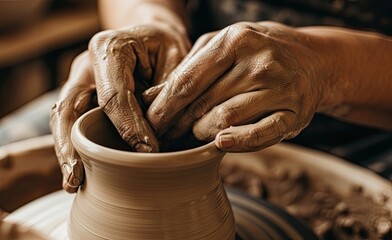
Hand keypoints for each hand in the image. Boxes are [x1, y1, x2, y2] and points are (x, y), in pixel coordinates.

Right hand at [51, 24, 189, 191]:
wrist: (155, 37)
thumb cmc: (168, 49)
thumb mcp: (177, 61)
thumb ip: (165, 94)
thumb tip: (155, 137)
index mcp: (109, 48)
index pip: (113, 95)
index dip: (128, 127)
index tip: (148, 151)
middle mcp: (87, 65)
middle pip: (70, 107)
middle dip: (72, 145)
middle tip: (77, 177)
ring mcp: (81, 82)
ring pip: (64, 118)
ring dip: (67, 151)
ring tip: (72, 183)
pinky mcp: (84, 99)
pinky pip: (74, 124)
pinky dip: (76, 148)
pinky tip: (80, 173)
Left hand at [146, 22, 327, 151]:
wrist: (314, 59)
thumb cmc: (258, 51)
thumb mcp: (223, 45)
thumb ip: (190, 67)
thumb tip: (150, 97)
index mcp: (235, 40)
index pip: (188, 81)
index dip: (164, 106)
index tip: (150, 122)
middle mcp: (259, 62)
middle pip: (203, 103)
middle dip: (177, 124)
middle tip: (165, 135)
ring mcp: (279, 88)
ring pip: (225, 119)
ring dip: (201, 133)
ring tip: (191, 136)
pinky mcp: (294, 112)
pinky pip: (261, 133)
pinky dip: (239, 142)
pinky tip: (221, 144)